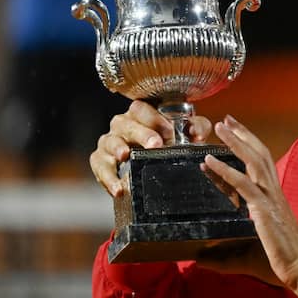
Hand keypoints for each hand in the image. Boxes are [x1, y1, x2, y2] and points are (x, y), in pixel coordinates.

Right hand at [89, 100, 211, 196]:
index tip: (169, 131)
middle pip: (126, 123)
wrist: (153, 166)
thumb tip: (197, 134)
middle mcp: (123, 125)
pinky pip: (99, 166)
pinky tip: (119, 188)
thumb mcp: (187, 133)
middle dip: (141, 133)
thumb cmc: (170, 142)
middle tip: (155, 144)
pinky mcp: (100, 160)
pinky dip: (108, 178)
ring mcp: (110, 142)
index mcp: (141, 114)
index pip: (141, 108)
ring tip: (125, 156)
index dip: (154, 118)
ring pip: (109, 141)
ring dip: (117, 148)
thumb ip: (197, 128)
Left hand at [203, 115, 297, 297]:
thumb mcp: (245, 255)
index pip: (259, 165)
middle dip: (242, 134)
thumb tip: (198, 258)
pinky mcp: (264, 209)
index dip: (246, 147)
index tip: (231, 134)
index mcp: (273, 198)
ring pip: (253, 161)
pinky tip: (210, 160)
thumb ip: (222, 255)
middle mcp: (273, 192)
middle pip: (259, 154)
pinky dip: (225, 170)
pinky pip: (243, 184)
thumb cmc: (279, 262)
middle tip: (225, 119)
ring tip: (219, 126)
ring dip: (235, 141)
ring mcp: (270, 199)